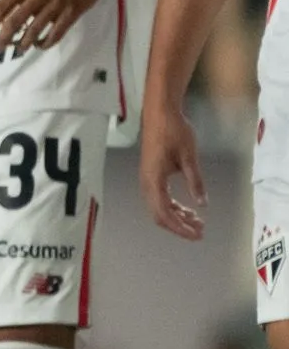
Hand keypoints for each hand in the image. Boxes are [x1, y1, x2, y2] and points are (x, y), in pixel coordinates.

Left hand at [0, 0, 108, 51]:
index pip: (2, 6)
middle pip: (15, 21)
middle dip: (4, 38)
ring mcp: (56, 6)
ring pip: (34, 31)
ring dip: (24, 43)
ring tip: (18, 49)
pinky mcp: (72, 14)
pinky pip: (56, 34)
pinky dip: (46, 43)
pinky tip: (40, 46)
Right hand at [138, 105, 208, 240]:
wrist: (159, 113)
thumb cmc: (174, 132)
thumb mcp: (189, 157)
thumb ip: (195, 181)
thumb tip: (202, 205)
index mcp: (153, 180)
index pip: (164, 212)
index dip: (180, 227)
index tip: (197, 235)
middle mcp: (146, 183)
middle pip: (158, 214)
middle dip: (179, 226)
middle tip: (200, 231)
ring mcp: (147, 179)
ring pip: (158, 207)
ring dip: (176, 217)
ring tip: (197, 221)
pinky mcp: (151, 175)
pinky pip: (159, 198)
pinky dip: (173, 207)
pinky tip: (188, 208)